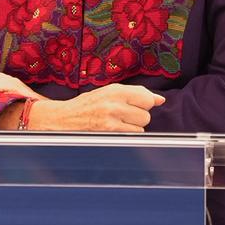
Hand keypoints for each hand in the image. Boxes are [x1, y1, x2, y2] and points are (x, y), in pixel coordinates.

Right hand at [29, 84, 165, 132]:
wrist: (65, 117)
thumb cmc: (88, 105)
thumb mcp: (109, 92)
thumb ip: (135, 94)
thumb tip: (160, 99)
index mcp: (115, 90)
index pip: (146, 97)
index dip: (145, 104)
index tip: (138, 106)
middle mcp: (114, 102)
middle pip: (146, 114)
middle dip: (139, 116)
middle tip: (124, 115)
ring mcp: (112, 118)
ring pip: (141, 126)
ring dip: (133, 127)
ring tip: (118, 122)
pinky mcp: (109, 131)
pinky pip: (132, 135)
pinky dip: (127, 134)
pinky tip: (115, 130)